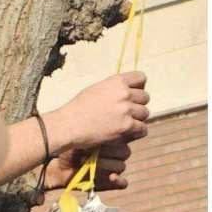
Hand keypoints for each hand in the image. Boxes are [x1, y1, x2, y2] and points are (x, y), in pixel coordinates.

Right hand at [43, 72, 148, 190]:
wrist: (67, 126)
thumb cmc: (76, 109)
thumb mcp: (94, 90)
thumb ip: (113, 89)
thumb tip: (127, 91)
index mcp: (116, 82)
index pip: (141, 78)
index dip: (138, 87)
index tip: (132, 95)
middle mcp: (124, 94)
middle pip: (145, 98)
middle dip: (136, 105)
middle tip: (124, 114)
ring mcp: (126, 110)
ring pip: (144, 114)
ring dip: (136, 120)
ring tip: (122, 125)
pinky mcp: (126, 126)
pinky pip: (142, 129)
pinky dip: (135, 132)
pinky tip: (125, 134)